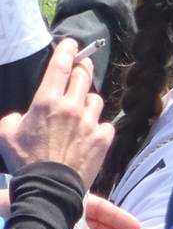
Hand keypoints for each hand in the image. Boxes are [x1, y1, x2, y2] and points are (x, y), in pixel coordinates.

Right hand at [0, 40, 112, 179]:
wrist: (49, 186)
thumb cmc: (25, 160)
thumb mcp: (5, 135)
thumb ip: (12, 119)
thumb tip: (20, 116)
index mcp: (46, 102)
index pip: (60, 67)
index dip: (67, 51)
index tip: (72, 43)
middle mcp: (71, 107)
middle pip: (84, 77)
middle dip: (83, 68)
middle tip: (82, 66)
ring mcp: (90, 122)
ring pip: (96, 100)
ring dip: (89, 100)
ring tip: (82, 107)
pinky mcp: (103, 138)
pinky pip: (106, 124)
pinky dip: (99, 126)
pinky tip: (90, 133)